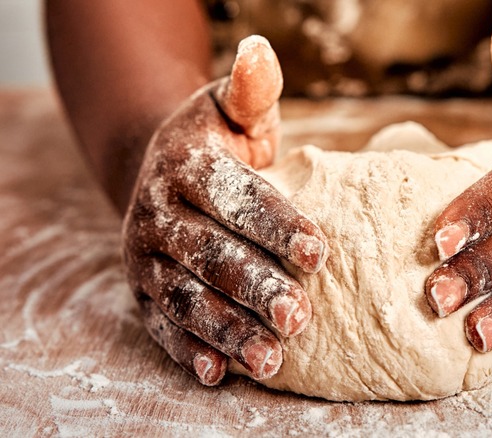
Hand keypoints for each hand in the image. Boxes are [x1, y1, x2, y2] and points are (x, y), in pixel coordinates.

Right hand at [122, 37, 328, 384]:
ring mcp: (145, 258)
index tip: (320, 252)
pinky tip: (220, 374)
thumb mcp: (232, 111)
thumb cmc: (215, 143)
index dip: (276, 224)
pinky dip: (189, 351)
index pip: (234, 197)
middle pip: (210, 255)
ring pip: (186, 298)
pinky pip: (163, 326)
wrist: (160, 171)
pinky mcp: (143, 292)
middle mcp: (156, 214)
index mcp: (184, 167)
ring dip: (227, 330)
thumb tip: (260, 49)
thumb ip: (251, 90)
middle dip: (255, 288)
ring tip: (271, 358)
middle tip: (300, 317)